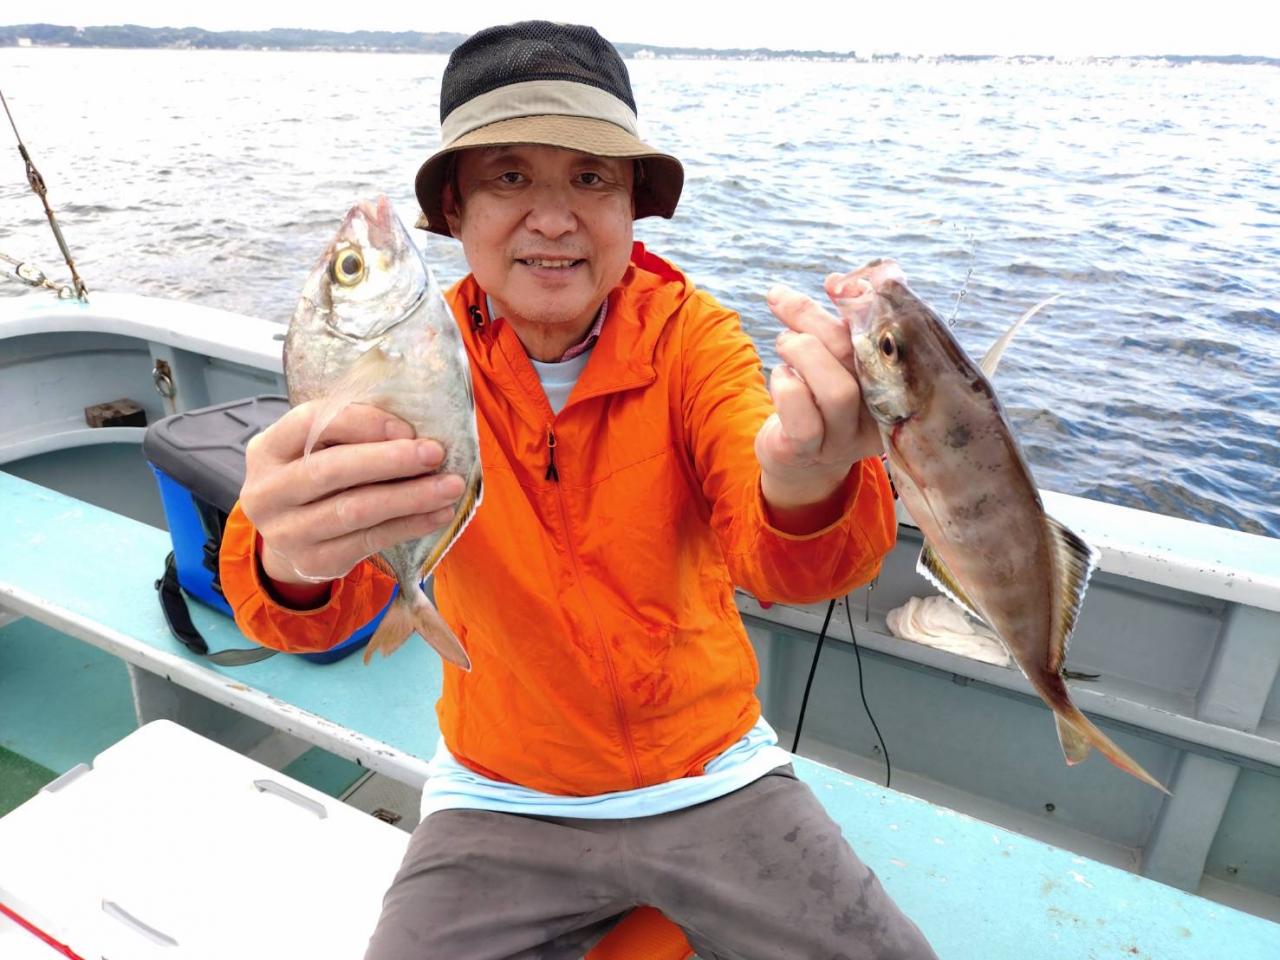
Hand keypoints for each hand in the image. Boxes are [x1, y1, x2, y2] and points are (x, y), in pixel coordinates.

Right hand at [239, 401, 465, 586]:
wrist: (290, 541)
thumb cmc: (314, 479)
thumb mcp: (316, 450)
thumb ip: (348, 434)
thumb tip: (411, 432)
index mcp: (267, 450)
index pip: (310, 423)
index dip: (361, 422)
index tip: (406, 428)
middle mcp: (267, 492)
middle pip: (332, 471)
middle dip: (390, 460)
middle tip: (435, 453)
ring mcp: (287, 532)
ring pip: (355, 510)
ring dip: (409, 496)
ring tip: (449, 486)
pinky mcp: (314, 561)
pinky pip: (370, 540)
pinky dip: (409, 525)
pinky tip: (438, 514)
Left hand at [755, 284, 882, 511]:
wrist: (800, 457)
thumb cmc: (822, 395)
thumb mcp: (839, 358)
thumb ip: (844, 323)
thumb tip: (837, 282)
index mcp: (897, 384)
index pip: (892, 338)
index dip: (865, 305)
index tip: (833, 283)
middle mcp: (880, 415)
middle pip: (860, 357)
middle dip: (814, 319)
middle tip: (781, 302)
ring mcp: (846, 438)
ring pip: (837, 390)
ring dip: (802, 352)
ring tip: (783, 342)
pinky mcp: (809, 450)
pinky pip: (801, 415)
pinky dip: (784, 384)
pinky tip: (780, 376)